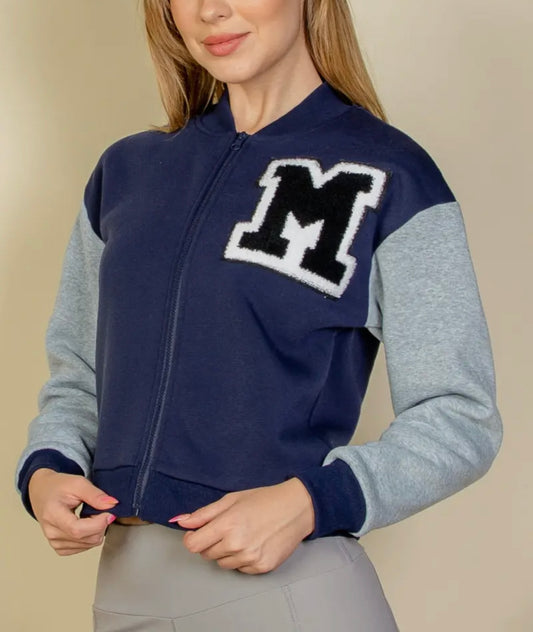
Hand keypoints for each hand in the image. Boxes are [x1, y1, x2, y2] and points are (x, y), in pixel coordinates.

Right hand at [28, 468, 118, 555]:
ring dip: (96, 530)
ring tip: (89, 515)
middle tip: (98, 509)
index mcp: (53, 515)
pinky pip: (84, 547)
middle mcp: (51, 532)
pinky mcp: (59, 547)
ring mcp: (54, 542)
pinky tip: (86, 524)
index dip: (99, 523)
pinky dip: (90, 536)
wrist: (42, 492)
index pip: (78, 530)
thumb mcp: (78, 483)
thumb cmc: (58, 486)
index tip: (109, 512)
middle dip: (100, 525)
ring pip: (88, 544)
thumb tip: (112, 504)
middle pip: (86, 539)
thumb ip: (95, 495)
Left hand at [168, 477, 314, 573]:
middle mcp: (237, 544)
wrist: (296, 508)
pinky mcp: (261, 567)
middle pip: (206, 554)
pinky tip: (254, 543)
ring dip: (227, 552)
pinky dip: (242, 559)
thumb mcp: (232, 499)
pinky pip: (240, 568)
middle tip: (229, 528)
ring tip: (244, 535)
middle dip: (212, 542)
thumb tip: (181, 522)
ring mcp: (250, 557)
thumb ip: (204, 513)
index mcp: (227, 524)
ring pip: (222, 563)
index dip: (194, 538)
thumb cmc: (265, 500)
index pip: (193, 544)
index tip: (200, 533)